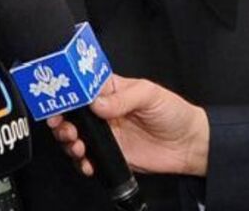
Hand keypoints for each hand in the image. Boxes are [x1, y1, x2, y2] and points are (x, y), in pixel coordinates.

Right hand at [47, 74, 209, 176]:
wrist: (188, 145)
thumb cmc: (174, 113)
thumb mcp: (150, 95)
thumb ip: (123, 98)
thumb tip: (97, 103)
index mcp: (111, 90)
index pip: (82, 86)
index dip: (68, 91)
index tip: (60, 97)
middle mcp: (104, 111)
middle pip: (72, 113)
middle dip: (61, 119)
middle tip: (63, 125)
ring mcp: (105, 134)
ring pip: (74, 136)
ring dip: (68, 141)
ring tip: (76, 144)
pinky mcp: (109, 154)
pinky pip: (88, 159)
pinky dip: (81, 162)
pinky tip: (87, 161)